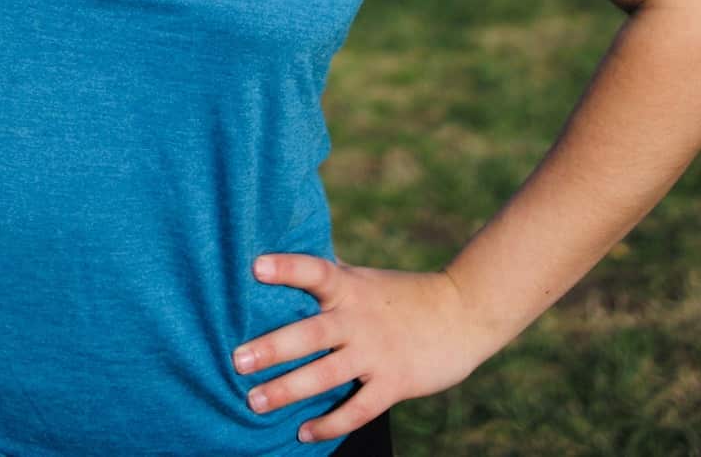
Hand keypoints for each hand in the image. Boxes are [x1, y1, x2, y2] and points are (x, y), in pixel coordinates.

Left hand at [232, 251, 494, 443]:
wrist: (462, 313)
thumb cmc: (401, 295)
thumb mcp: (364, 280)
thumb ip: (330, 281)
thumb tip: (282, 267)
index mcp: (349, 287)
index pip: (313, 271)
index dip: (286, 268)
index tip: (255, 267)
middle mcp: (357, 319)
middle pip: (310, 334)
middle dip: (273, 348)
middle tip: (237, 360)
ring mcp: (375, 353)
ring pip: (326, 375)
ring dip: (288, 390)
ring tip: (255, 402)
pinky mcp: (393, 383)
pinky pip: (357, 409)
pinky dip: (330, 423)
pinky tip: (304, 433)